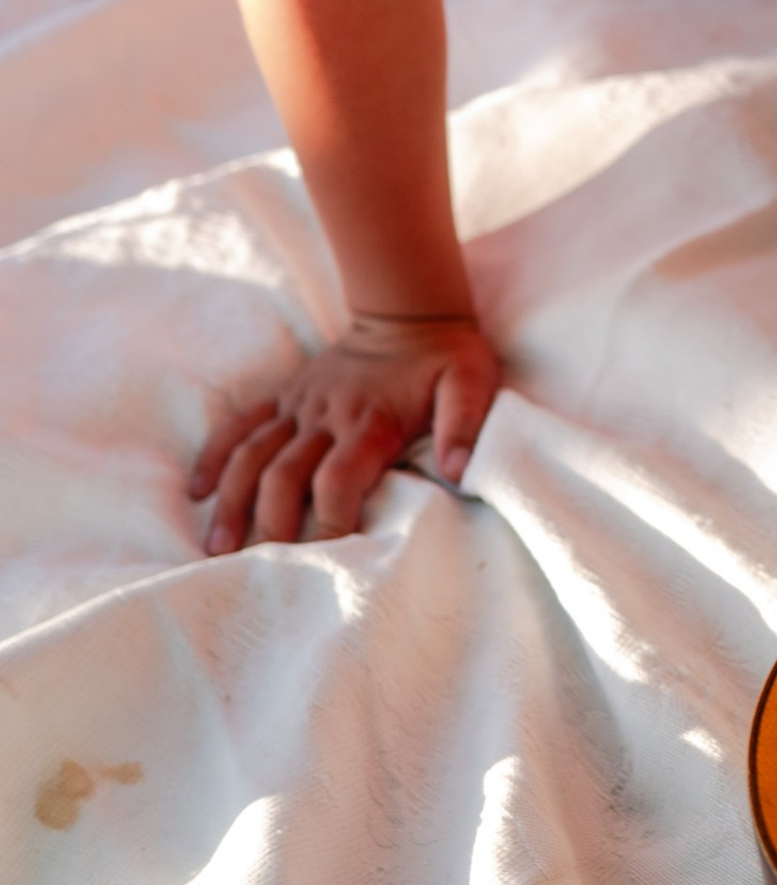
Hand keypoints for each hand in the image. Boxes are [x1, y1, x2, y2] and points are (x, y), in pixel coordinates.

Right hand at [192, 313, 499, 552]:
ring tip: (217, 548)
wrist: (409, 312)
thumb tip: (456, 472)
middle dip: (270, 525)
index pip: (338, 479)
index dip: (330, 520)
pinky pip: (240, 424)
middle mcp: (326, 417)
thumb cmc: (446, 357)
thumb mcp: (470, 384)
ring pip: (253, 455)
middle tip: (260, 572)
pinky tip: (199, 490)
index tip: (327, 560)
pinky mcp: (285, 397)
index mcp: (371, 422)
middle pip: (284, 476)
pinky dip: (216, 455)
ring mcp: (299, 407)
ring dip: (233, 501)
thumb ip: (464, 426)